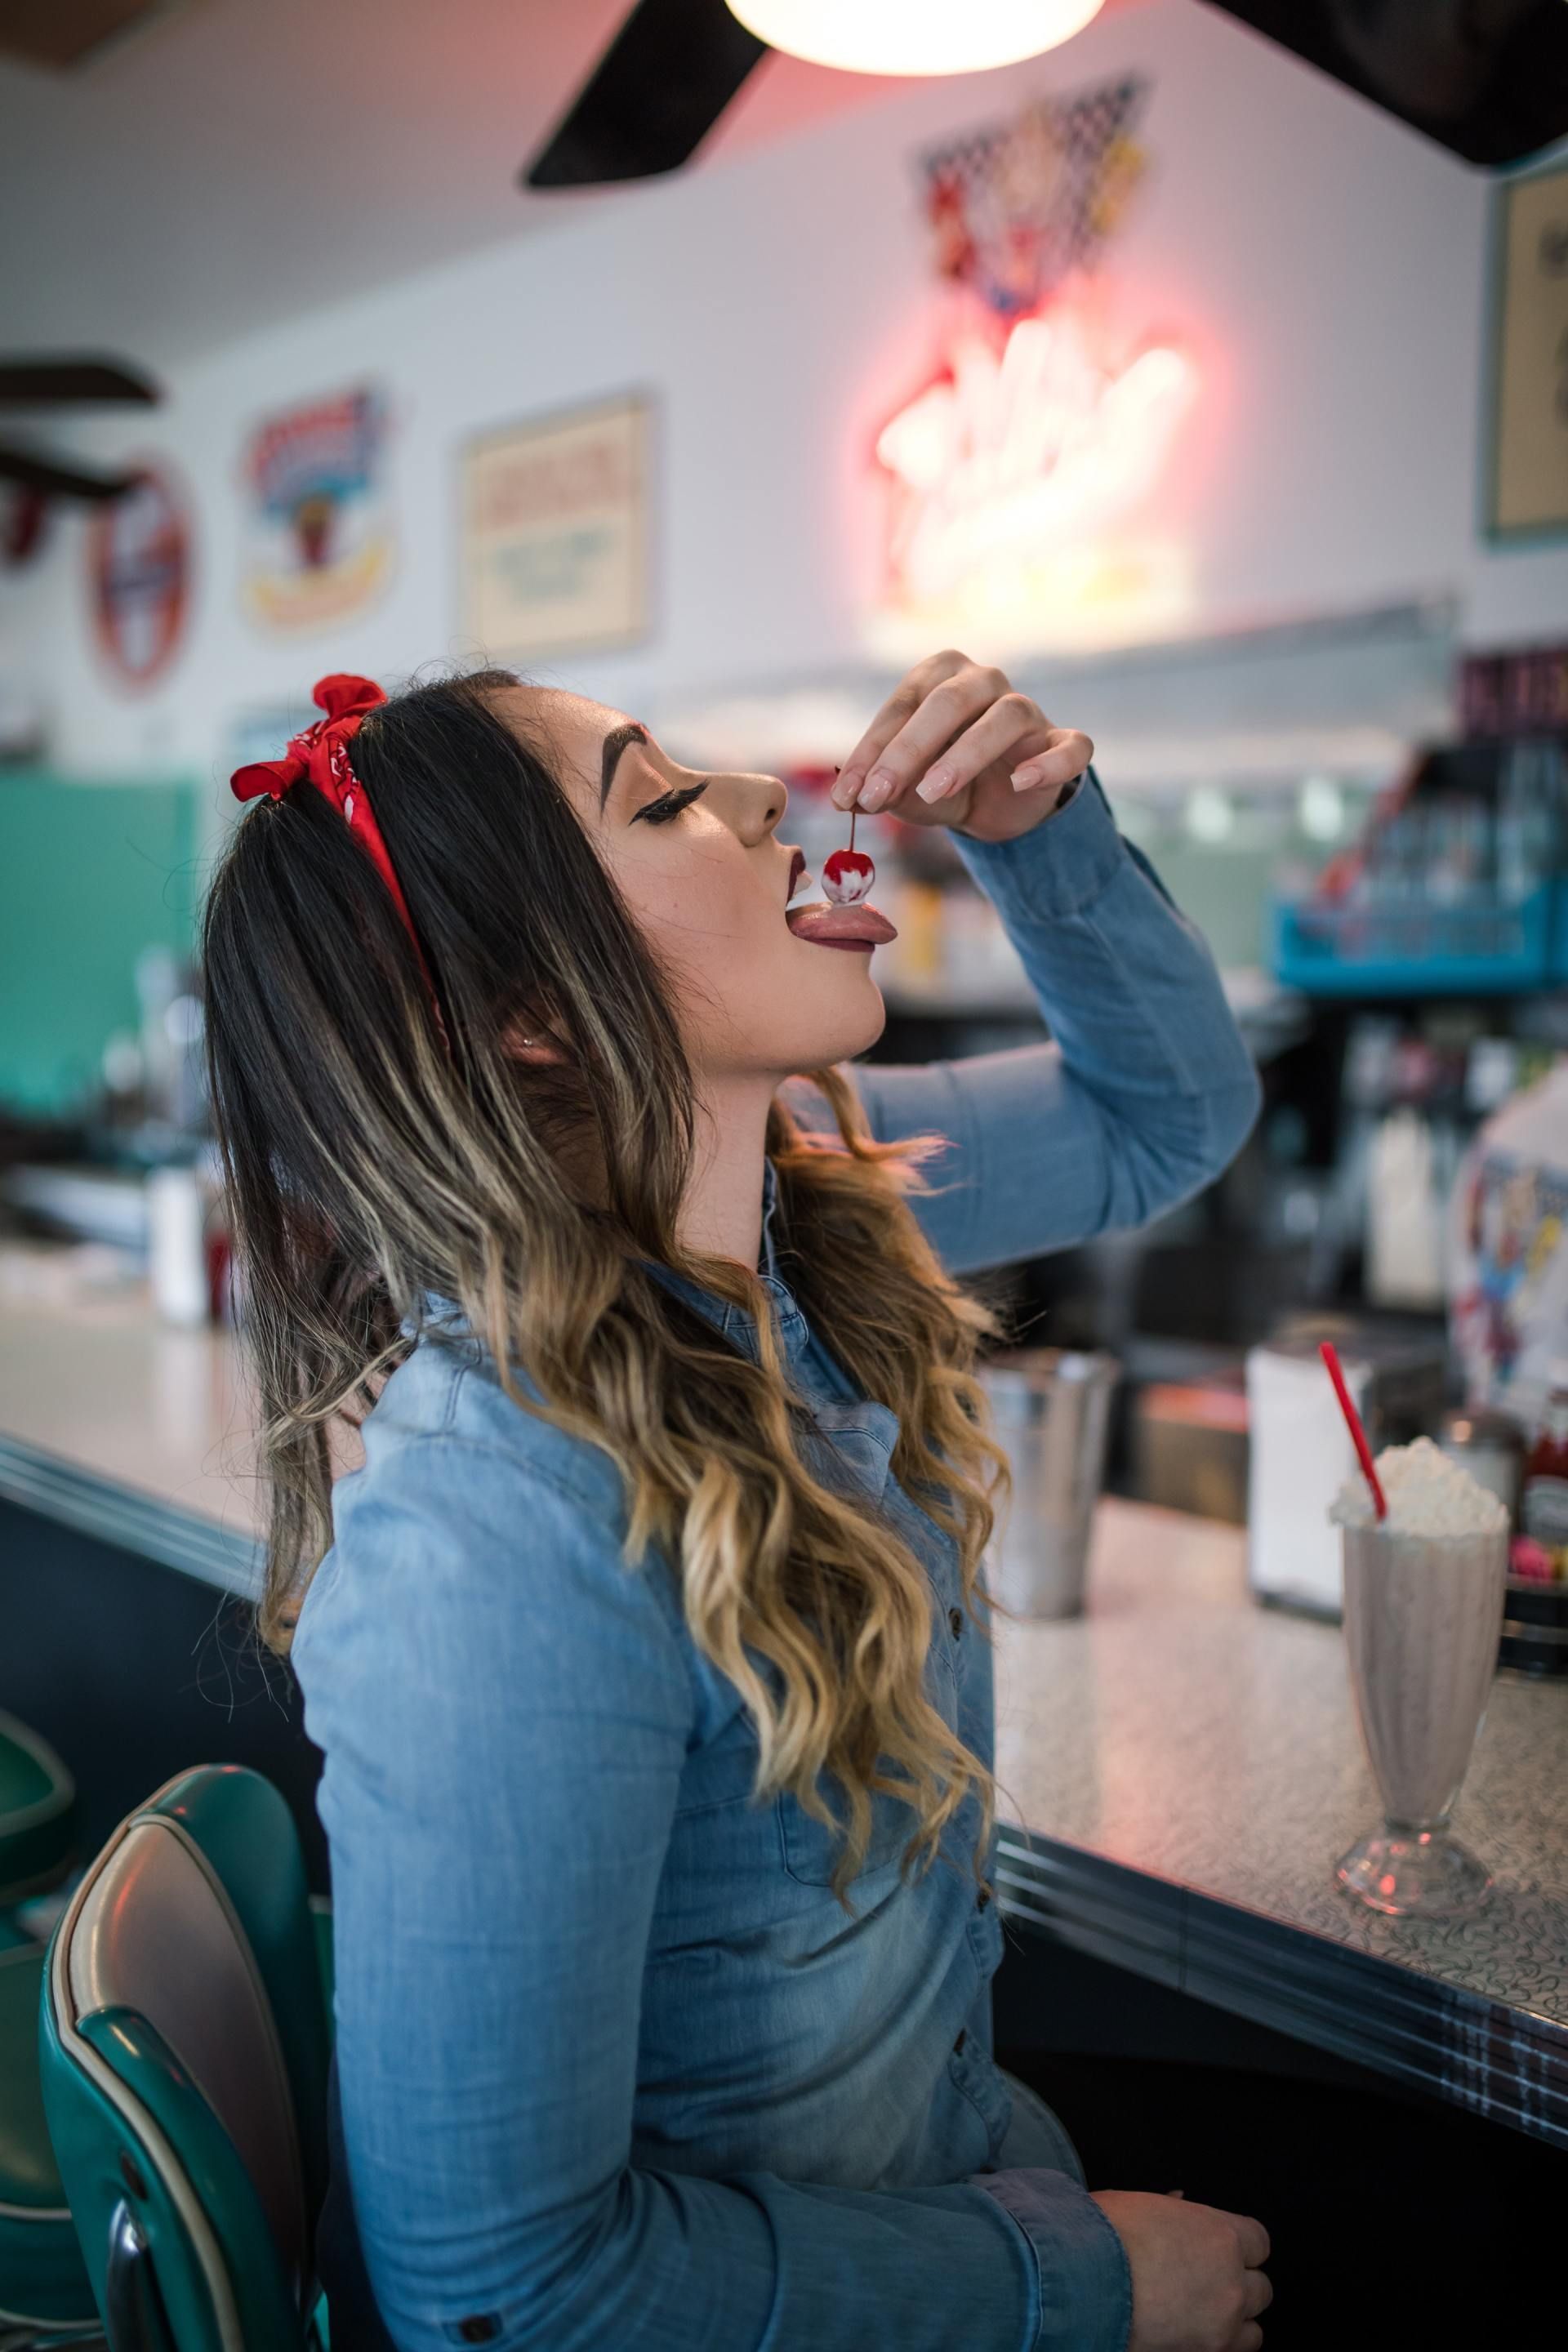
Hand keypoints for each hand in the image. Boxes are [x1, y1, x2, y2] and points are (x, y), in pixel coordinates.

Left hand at [831, 649, 1092, 844]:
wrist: (1000, 803)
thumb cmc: (944, 781)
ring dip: (966, 754)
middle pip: (948, 701)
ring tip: (933, 792)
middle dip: (908, 750)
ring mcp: (1028, 710)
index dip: (871, 752)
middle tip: (879, 795)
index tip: (846, 795)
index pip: (902, 706)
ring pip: (1005, 717)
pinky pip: (1068, 746)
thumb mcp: (906, 790)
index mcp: (939, 676)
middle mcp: (984, 681)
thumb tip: (848, 800)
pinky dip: (1047, 763)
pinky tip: (1020, 783)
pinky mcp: (1063, 742)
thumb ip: (882, 792)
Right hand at [1090, 2190, 1271, 2351]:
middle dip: (1239, 2285)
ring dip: (1235, 2322)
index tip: (1223, 2250)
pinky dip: (1218, 2346)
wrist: (1080, 2281)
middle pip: (1262, 2289)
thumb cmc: (1105, 2235)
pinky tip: (1191, 2335)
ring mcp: (1221, 2325)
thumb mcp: (1141, 2205)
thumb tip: (1179, 2201)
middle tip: (1208, 2283)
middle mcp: (1231, 2281)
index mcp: (1220, 2235)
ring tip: (1203, 2316)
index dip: (1240, 2246)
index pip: (1260, 2242)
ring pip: (1254, 2331)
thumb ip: (1172, 2209)